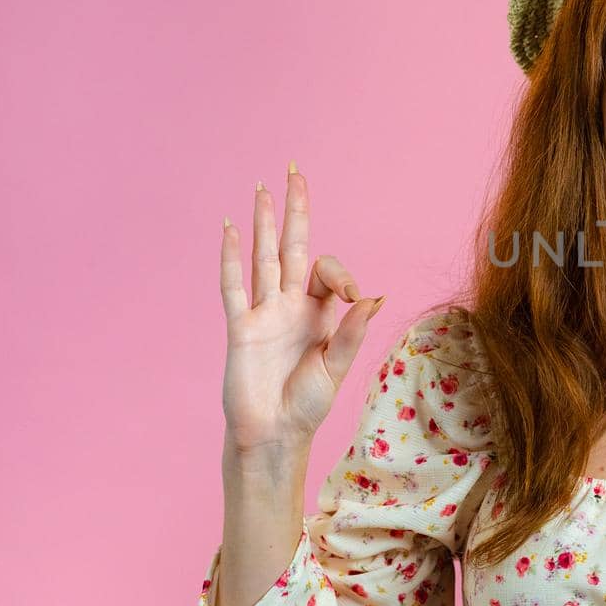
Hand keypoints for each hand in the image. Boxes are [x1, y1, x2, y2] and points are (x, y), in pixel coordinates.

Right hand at [218, 161, 383, 455]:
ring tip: (262, 188)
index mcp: (318, 312)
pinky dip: (232, 258)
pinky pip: (234, 286)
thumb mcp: (337, 366)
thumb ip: (352, 331)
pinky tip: (231, 229)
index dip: (340, 274)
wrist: (274, 434)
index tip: (350, 295)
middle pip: (292, 246)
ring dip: (263, 223)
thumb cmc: (307, 405)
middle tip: (295, 171)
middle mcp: (290, 305)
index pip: (326, 270)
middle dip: (295, 210)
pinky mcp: (240, 327)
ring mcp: (263, 313)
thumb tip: (374, 295)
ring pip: (262, 257)